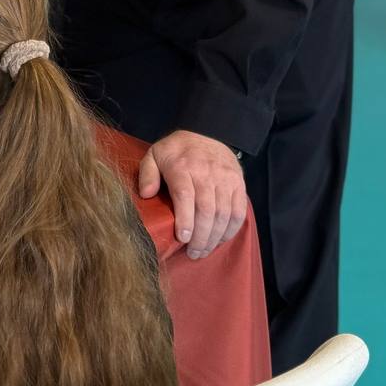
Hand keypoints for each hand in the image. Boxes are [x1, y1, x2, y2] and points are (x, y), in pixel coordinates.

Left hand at [138, 129, 246, 259]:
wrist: (207, 132)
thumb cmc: (176, 150)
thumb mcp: (154, 154)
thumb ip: (147, 173)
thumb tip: (146, 194)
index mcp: (183, 167)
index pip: (185, 196)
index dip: (185, 220)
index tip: (182, 238)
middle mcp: (207, 173)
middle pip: (207, 210)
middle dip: (200, 236)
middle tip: (192, 253)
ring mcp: (225, 179)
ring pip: (224, 214)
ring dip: (215, 237)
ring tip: (204, 251)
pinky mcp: (238, 184)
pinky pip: (239, 211)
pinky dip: (231, 229)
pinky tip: (220, 239)